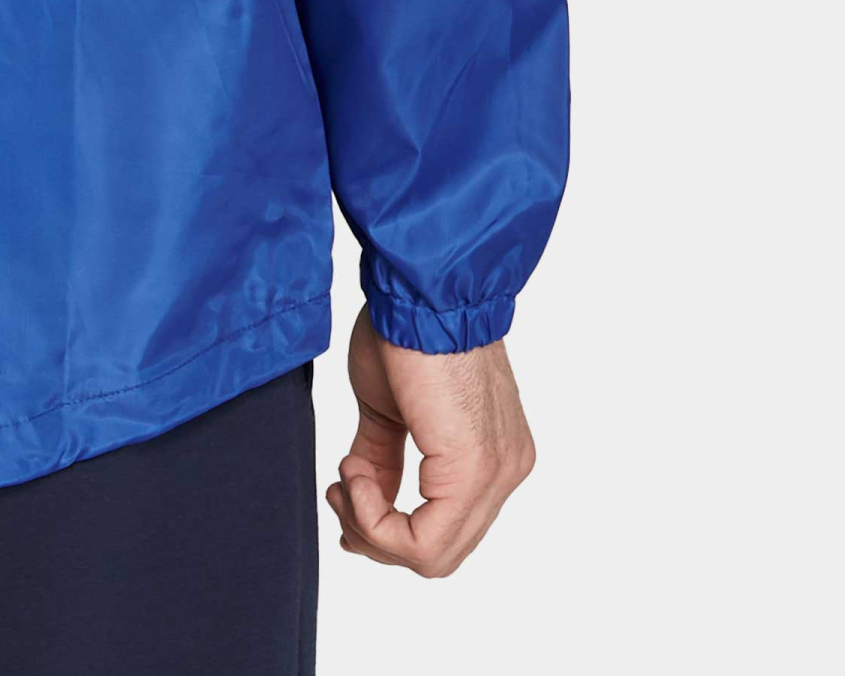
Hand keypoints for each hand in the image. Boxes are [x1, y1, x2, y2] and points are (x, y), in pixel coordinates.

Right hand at [325, 306, 534, 575]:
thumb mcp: (388, 410)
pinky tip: (353, 477)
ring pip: (434, 555)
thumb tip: (361, 495)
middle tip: (339, 493)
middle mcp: (505, 471)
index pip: (444, 532)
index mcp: (490, 457)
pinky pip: (427, 540)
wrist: (417, 290)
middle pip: (438, 554)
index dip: (385, 530)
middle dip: (375, 535)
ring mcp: (497, 473)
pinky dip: (378, 521)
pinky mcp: (476, 469)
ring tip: (345, 480)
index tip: (344, 492)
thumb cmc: (403, 329)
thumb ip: (381, 459)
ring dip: (373, 528)